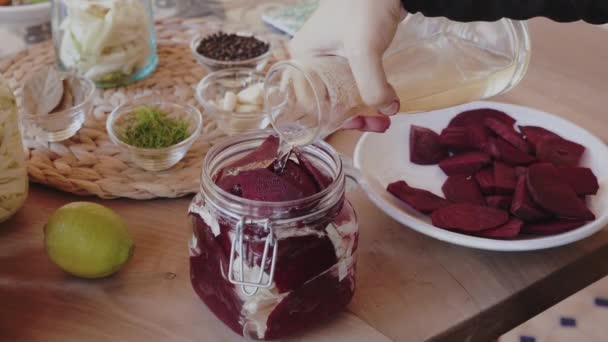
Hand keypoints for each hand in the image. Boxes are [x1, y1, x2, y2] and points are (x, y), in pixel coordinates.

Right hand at [290, 0, 404, 131]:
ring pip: (344, 91)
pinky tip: (386, 100)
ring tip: (386, 119)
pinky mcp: (352, 50)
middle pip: (329, 99)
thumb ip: (373, 86)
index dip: (332, 119)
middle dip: (353, 116)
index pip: (310, 101)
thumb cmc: (364, 8)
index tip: (358, 126)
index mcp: (302, 58)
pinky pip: (356, 79)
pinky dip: (370, 92)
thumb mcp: (364, 51)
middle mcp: (313, 59)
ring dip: (364, 107)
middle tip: (378, 125)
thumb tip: (388, 111)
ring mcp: (333, 54)